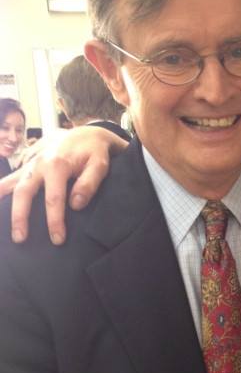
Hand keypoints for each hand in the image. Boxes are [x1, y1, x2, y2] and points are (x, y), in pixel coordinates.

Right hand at [0, 126, 126, 244]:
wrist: (86, 133)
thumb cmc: (94, 152)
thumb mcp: (100, 164)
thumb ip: (89, 183)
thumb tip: (76, 204)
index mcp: (57, 164)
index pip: (54, 198)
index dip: (55, 221)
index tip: (57, 239)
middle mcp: (38, 163)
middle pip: (24, 192)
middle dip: (20, 217)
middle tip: (20, 238)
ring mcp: (30, 163)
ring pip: (11, 183)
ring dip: (2, 201)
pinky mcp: (26, 164)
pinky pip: (11, 178)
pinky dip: (1, 189)